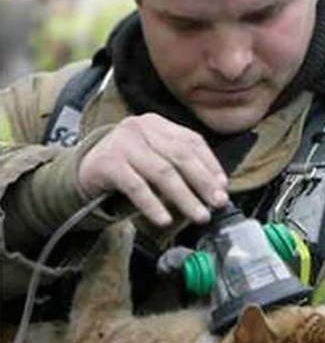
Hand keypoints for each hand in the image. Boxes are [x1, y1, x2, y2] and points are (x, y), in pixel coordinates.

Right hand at [89, 116, 228, 226]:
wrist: (84, 170)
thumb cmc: (127, 166)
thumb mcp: (153, 157)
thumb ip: (178, 165)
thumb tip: (214, 187)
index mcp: (156, 123)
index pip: (191, 140)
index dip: (210, 164)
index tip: (223, 186)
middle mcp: (141, 127)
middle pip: (180, 155)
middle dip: (202, 181)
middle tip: (217, 202)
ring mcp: (124, 144)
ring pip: (162, 172)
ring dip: (184, 197)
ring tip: (199, 215)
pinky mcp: (109, 164)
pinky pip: (136, 187)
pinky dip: (153, 204)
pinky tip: (164, 219)